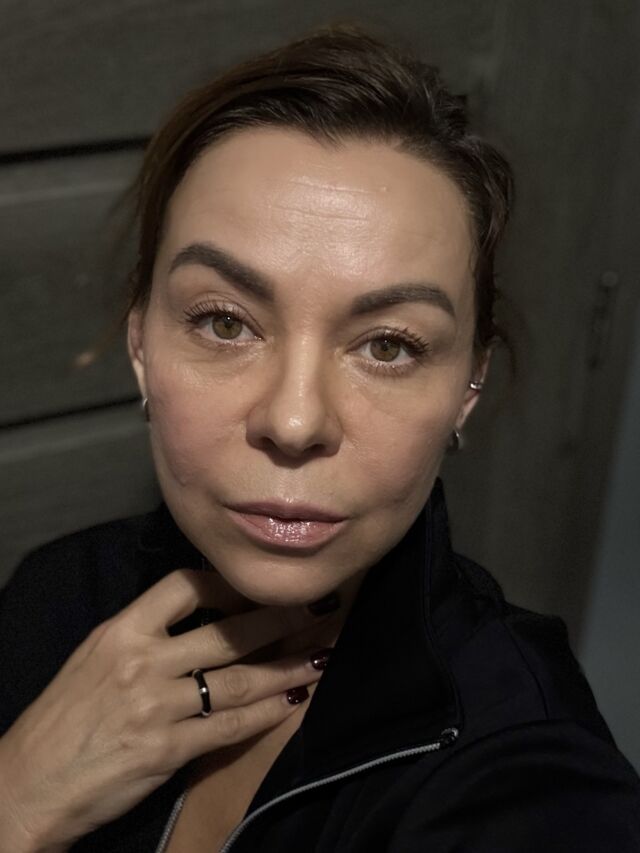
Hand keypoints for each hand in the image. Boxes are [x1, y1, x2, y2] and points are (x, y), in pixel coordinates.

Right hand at [0, 567, 336, 850]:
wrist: (27, 784)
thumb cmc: (63, 718)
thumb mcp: (95, 656)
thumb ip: (144, 633)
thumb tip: (198, 614)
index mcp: (121, 631)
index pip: (184, 586)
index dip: (229, 583)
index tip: (260, 584)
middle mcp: (142, 661)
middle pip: (226, 632)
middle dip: (279, 621)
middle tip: (318, 611)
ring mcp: (156, 706)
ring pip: (239, 679)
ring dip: (287, 668)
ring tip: (322, 656)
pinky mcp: (167, 750)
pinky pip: (229, 726)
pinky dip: (266, 714)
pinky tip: (293, 702)